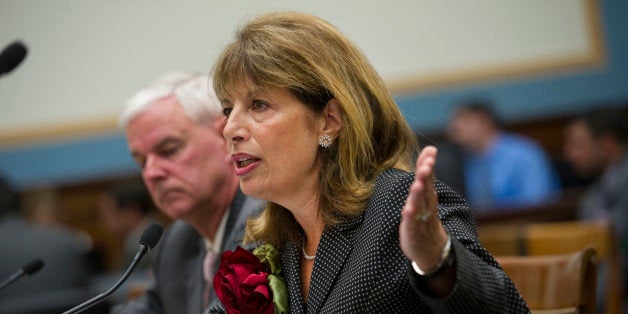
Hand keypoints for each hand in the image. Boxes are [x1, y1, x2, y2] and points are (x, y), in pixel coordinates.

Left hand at [399, 146, 448, 270]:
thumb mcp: (425, 193)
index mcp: (428, 195)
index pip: (429, 177)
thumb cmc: (425, 216)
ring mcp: (420, 219)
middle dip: (426, 177)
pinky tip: (406, 210)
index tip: (431, 151)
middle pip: (426, 189)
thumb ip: (425, 172)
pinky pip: (412, 224)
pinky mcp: (413, 233)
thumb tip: (429, 148)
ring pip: (420, 206)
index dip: (429, 165)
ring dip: (418, 195)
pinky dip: (409, 217)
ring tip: (417, 185)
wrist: (432, 249)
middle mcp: (426, 206)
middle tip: (427, 165)